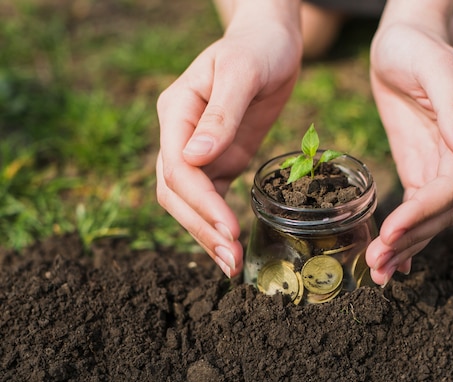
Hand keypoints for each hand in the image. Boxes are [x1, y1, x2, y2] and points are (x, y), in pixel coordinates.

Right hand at [156, 12, 301, 277]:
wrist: (272, 42)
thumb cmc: (256, 48)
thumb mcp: (241, 72)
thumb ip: (220, 115)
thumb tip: (195, 158)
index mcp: (177, 112)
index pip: (178, 168)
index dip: (201, 202)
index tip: (228, 227)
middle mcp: (182, 135)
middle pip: (177, 193)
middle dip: (202, 229)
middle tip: (231, 260)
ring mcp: (200, 151)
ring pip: (191, 202)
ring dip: (208, 234)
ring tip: (232, 264)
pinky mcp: (222, 160)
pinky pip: (213, 197)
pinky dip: (219, 223)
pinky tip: (232, 245)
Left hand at [366, 22, 452, 285]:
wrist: (402, 43)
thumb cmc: (418, 48)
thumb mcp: (435, 69)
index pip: (452, 187)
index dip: (422, 212)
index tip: (390, 231)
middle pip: (443, 211)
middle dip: (410, 239)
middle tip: (377, 264)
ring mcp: (444, 165)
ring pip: (432, 217)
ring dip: (407, 245)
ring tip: (377, 271)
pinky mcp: (422, 168)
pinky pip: (418, 208)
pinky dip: (406, 234)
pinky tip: (392, 258)